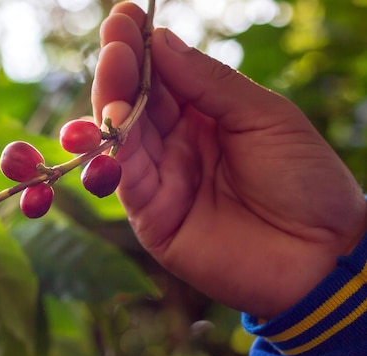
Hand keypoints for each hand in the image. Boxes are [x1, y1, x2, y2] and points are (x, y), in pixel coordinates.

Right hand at [93, 2, 366, 318]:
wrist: (322, 253)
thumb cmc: (305, 179)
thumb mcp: (264, 116)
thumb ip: (209, 83)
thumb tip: (162, 42)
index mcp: (205, 115)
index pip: (162, 76)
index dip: (143, 48)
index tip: (127, 16)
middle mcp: (176, 143)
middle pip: (135, 101)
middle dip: (122, 67)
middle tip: (115, 36)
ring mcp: (161, 178)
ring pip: (122, 136)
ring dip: (112, 100)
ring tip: (114, 65)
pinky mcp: (152, 215)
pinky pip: (124, 178)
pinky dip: (114, 150)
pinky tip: (113, 118)